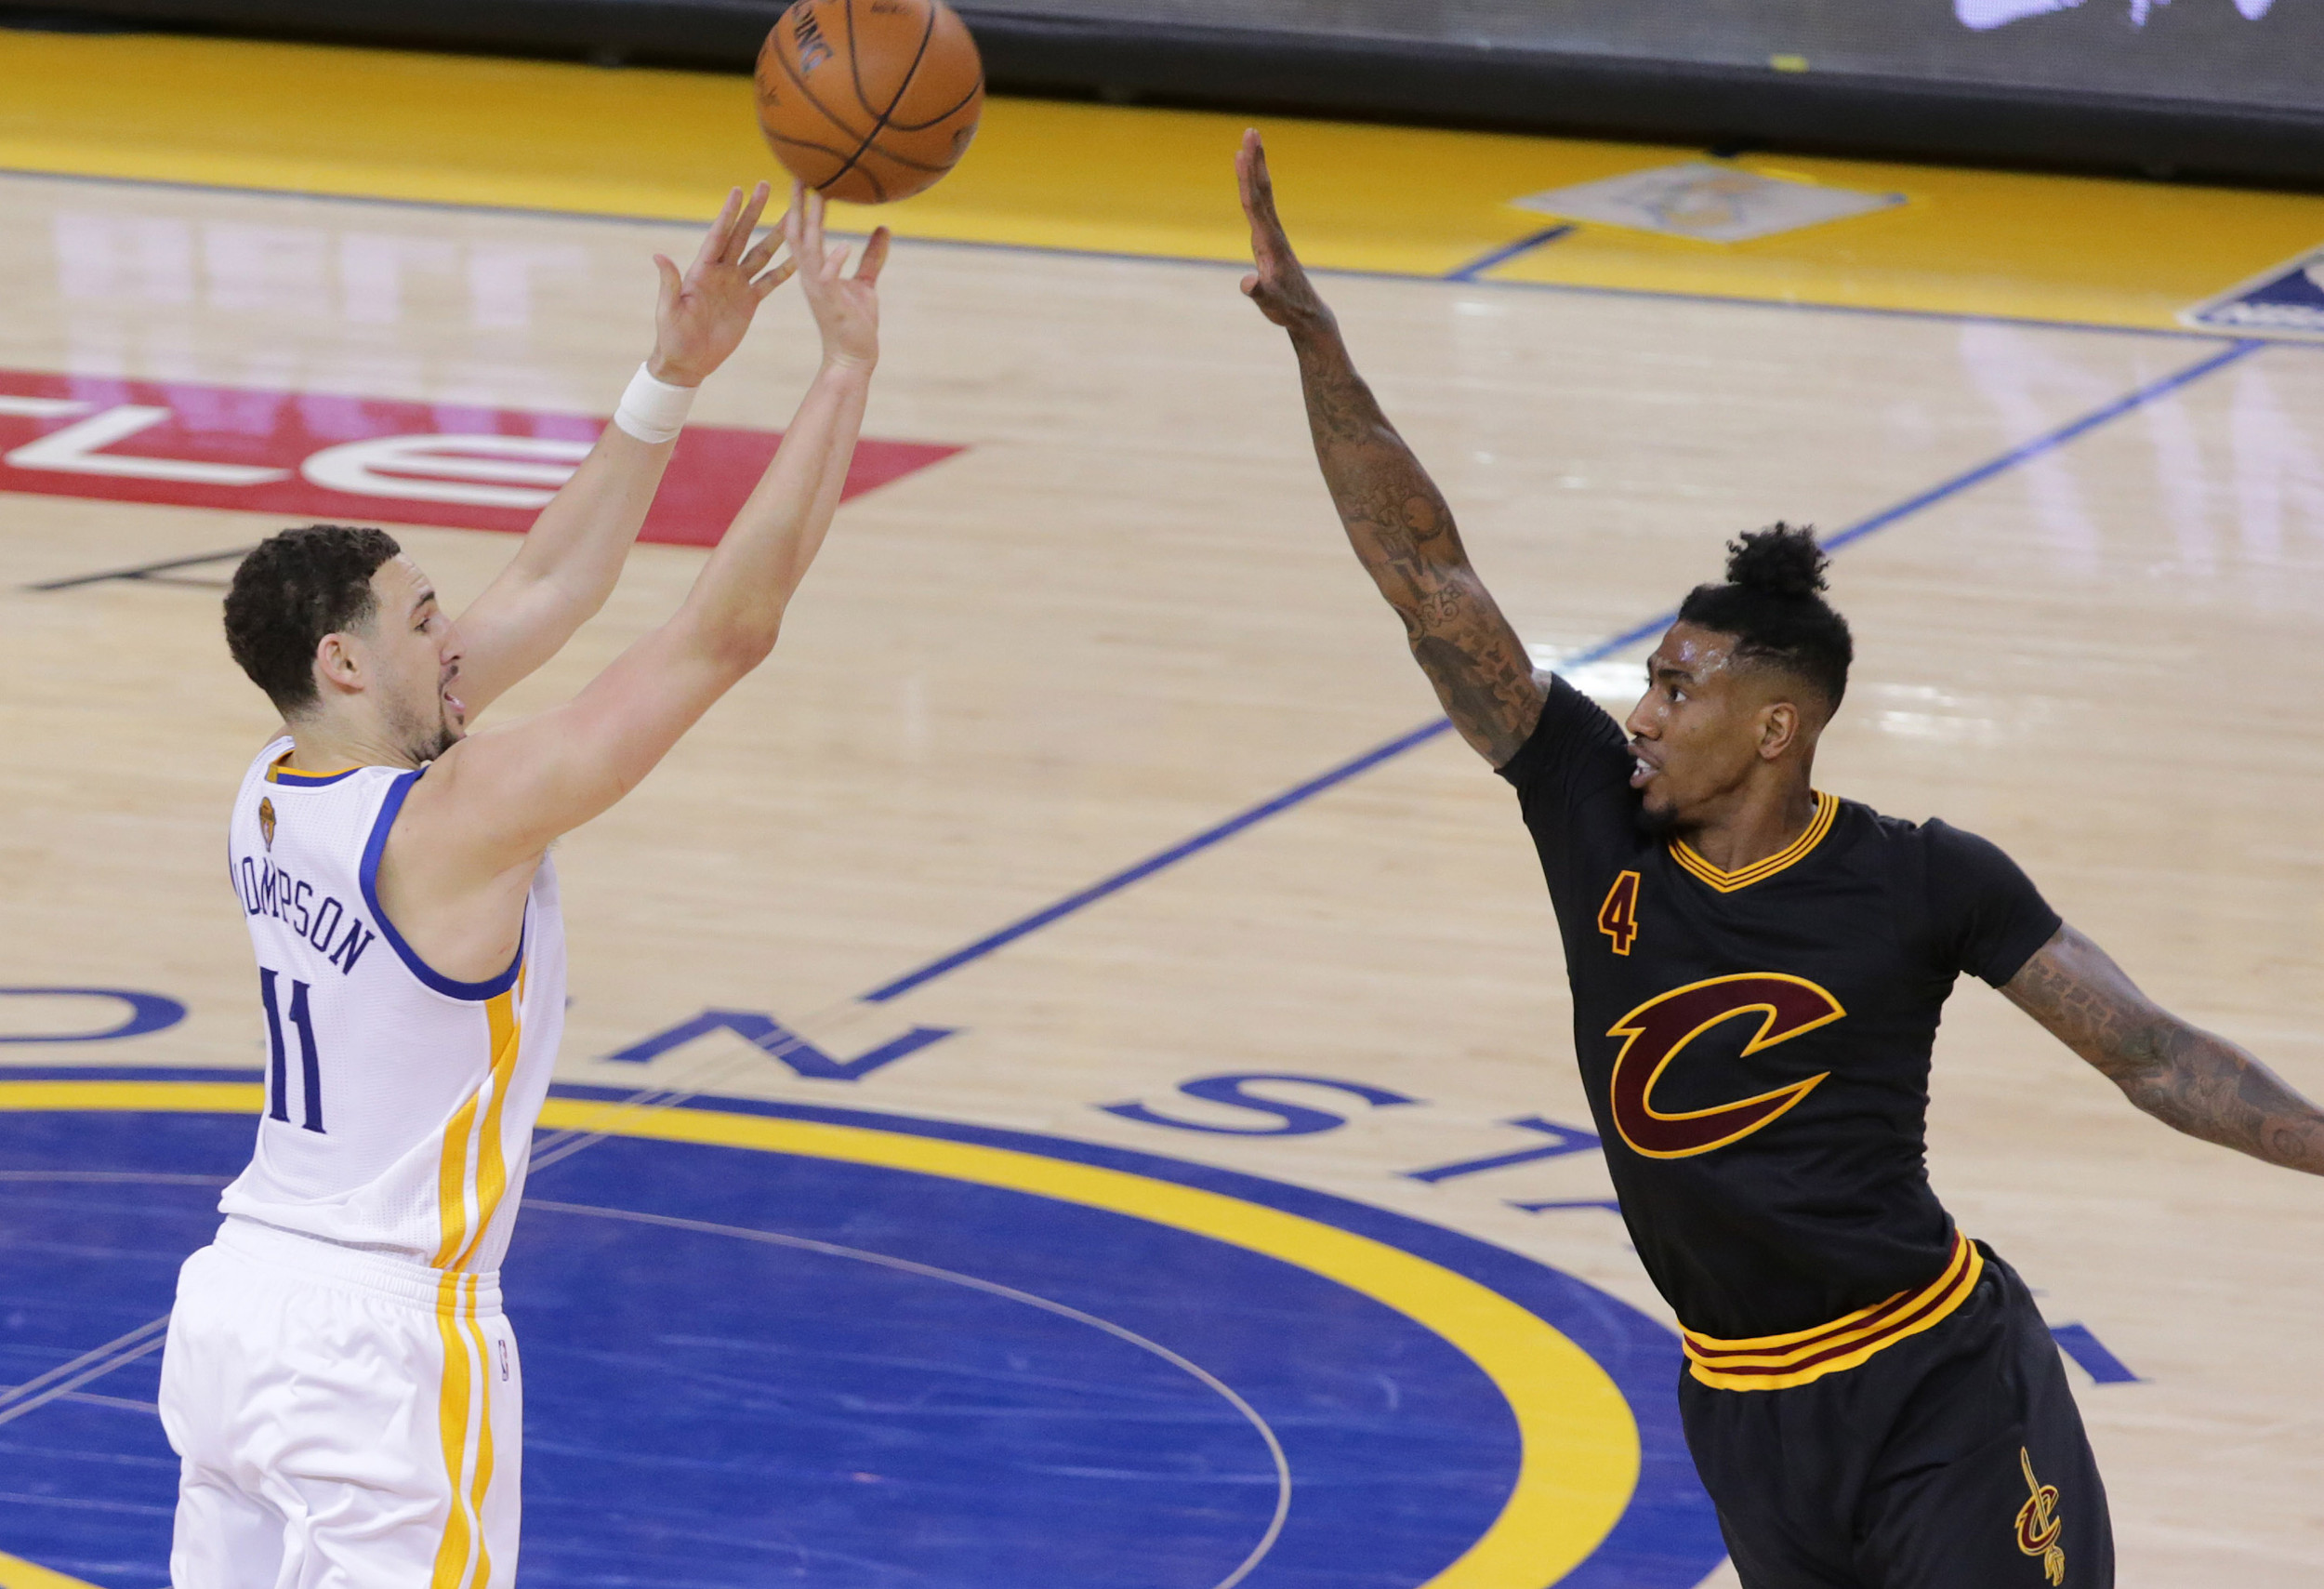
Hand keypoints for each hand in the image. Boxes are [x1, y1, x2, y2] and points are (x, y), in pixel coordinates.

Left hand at [647, 183, 796, 386]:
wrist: (689, 361)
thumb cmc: (673, 336)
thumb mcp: (669, 309)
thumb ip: (669, 283)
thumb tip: (659, 256)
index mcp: (703, 269)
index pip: (719, 235)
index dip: (729, 213)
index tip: (739, 190)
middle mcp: (722, 271)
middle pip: (742, 235)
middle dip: (754, 211)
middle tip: (766, 186)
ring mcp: (737, 285)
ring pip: (760, 254)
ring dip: (776, 236)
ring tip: (792, 217)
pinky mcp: (749, 302)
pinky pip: (769, 283)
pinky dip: (784, 271)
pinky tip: (799, 259)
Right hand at [785, 182, 888, 370]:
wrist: (853, 357)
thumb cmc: (856, 322)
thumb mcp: (865, 283)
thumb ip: (872, 256)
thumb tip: (883, 228)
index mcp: (815, 270)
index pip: (803, 231)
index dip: (802, 205)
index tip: (804, 177)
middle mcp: (810, 276)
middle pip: (798, 233)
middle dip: (798, 204)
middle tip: (799, 173)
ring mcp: (818, 290)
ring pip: (809, 250)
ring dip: (812, 224)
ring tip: (817, 196)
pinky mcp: (831, 304)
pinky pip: (829, 279)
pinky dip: (835, 262)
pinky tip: (844, 246)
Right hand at [1237, 129, 1331, 332]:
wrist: (1307, 315)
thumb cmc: (1288, 310)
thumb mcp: (1271, 304)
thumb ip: (1259, 293)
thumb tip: (1248, 283)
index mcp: (1269, 242)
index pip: (1255, 202)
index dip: (1247, 176)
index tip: (1242, 151)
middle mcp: (1272, 233)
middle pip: (1262, 190)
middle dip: (1255, 160)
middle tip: (1251, 131)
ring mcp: (1271, 236)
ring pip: (1263, 195)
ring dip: (1256, 169)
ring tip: (1249, 145)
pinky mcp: (1269, 242)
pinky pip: (1260, 208)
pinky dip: (1254, 189)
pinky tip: (1250, 181)